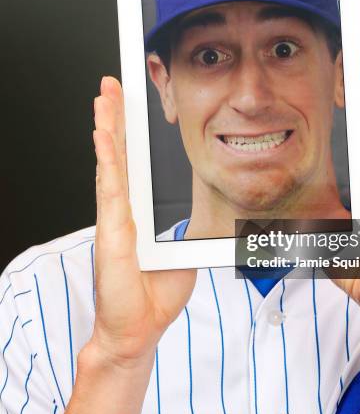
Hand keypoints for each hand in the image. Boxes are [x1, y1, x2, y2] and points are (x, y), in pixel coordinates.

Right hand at [89, 76, 195, 367]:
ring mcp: (114, 217)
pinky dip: (105, 159)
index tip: (129, 104)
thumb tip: (202, 216)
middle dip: (114, 117)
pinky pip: (109, 187)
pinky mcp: (111, 230)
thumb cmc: (157, 293)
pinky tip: (102, 134)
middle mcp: (122, 208)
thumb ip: (186, 231)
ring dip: (106, 127)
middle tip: (111, 85)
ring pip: (109, 162)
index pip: (133, 162)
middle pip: (117, 154)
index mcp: (138, 211)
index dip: (128, 132)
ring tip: (104, 96)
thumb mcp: (181, 253)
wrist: (140, 328)